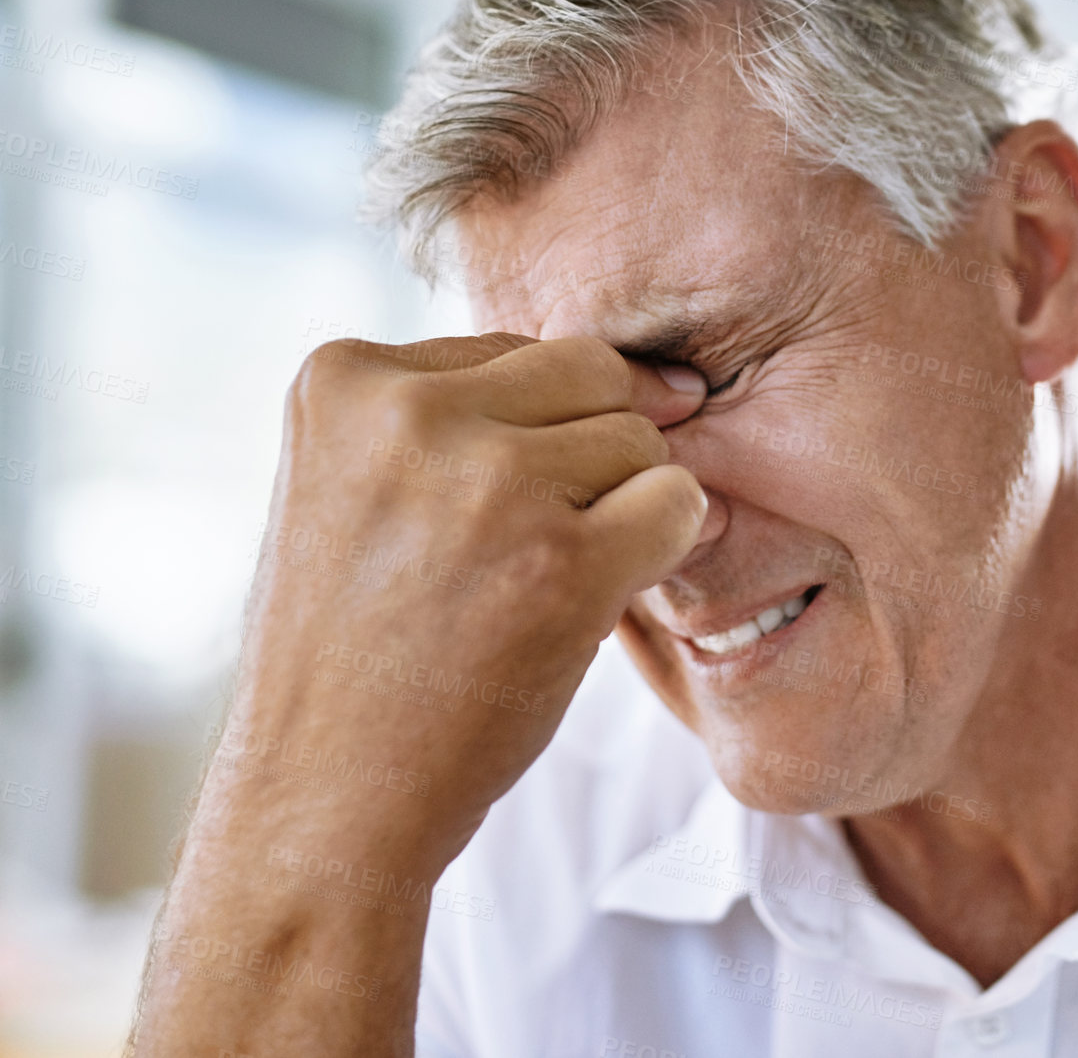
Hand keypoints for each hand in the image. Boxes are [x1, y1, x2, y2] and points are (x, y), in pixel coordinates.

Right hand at [227, 332, 709, 868]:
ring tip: (536, 588)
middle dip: (592, 457)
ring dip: (619, 511)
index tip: (489, 518)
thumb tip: (659, 379)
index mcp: (343, 376)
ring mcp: (489, 484)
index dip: (535, 436)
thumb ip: (461, 414)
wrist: (323, 799)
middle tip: (534, 550)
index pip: (516, 353)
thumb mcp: (358, 486)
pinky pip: (679, 501)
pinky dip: (663, 550)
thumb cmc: (358, 647)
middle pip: (590, 374)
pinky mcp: (563, 562)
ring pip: (638, 438)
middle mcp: (410, 412)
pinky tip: (592, 602)